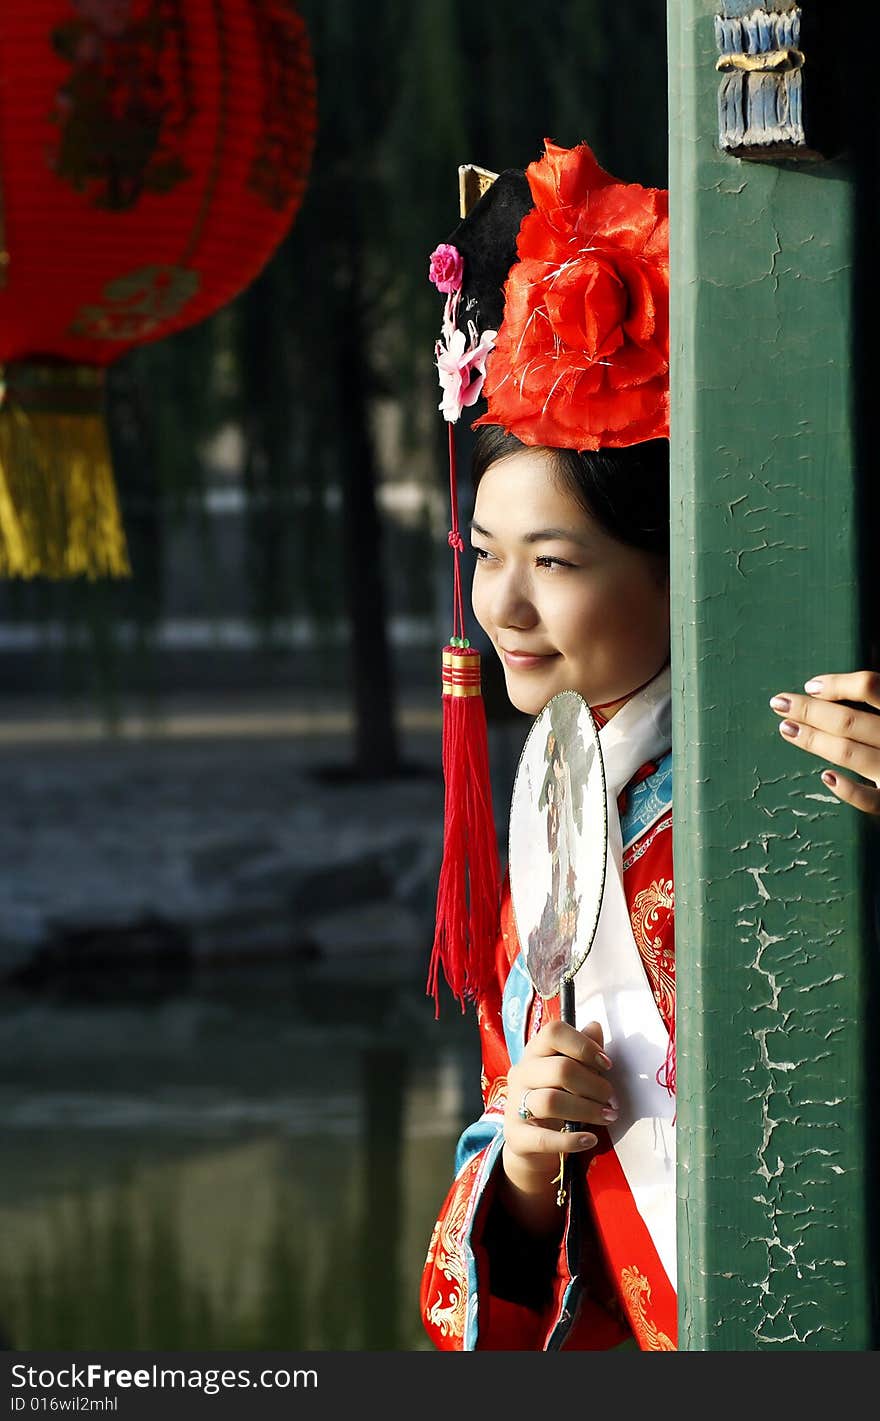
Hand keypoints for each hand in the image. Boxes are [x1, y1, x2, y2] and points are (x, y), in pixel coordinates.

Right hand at [500, 1020, 615, 1229]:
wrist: (530, 1142)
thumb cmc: (557, 1097)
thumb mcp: (570, 1071)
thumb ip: (583, 1050)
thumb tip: (595, 1027)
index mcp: (535, 1051)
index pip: (553, 1032)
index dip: (584, 1045)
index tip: (607, 1065)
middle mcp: (521, 1073)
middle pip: (560, 1069)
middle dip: (594, 1085)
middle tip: (611, 1099)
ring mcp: (515, 1104)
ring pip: (550, 1101)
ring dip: (587, 1110)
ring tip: (607, 1117)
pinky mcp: (516, 1136)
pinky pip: (544, 1139)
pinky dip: (572, 1140)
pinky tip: (590, 1140)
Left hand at [769, 670, 879, 815]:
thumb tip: (844, 685)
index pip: (872, 687)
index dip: (838, 684)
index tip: (811, 685)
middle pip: (851, 720)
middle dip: (810, 710)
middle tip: (779, 702)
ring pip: (851, 754)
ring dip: (815, 740)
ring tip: (787, 729)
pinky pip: (870, 801)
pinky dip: (848, 790)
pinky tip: (825, 777)